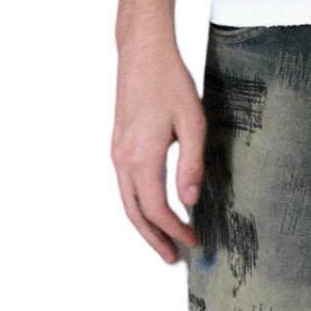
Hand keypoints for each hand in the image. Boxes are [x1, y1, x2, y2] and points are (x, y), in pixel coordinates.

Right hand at [110, 32, 207, 263]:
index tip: (193, 241)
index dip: (175, 230)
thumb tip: (189, 199)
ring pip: (127, 201)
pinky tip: (153, 208)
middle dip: (154, 239)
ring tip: (164, 240)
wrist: (142, 52)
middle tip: (173, 258)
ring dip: (145, 225)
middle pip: (135, 213)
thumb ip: (191, 164)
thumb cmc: (169, 82)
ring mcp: (117, 152)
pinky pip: (125, 185)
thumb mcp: (192, 122)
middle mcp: (123, 159)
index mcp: (142, 157)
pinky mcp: (118, 144)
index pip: (156, 209)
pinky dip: (138, 205)